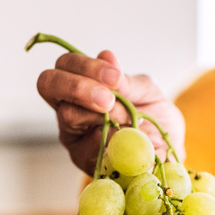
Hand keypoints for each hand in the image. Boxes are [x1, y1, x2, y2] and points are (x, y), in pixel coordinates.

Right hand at [36, 50, 184, 174]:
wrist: (166, 149)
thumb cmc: (153, 116)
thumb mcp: (147, 92)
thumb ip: (126, 79)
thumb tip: (106, 56)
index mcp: (84, 82)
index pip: (65, 64)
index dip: (85, 66)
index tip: (114, 77)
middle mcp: (70, 105)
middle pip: (48, 84)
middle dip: (78, 87)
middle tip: (108, 100)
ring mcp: (72, 133)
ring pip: (68, 115)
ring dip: (102, 115)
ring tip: (131, 121)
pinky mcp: (81, 158)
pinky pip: (86, 147)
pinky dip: (112, 141)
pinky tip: (131, 141)